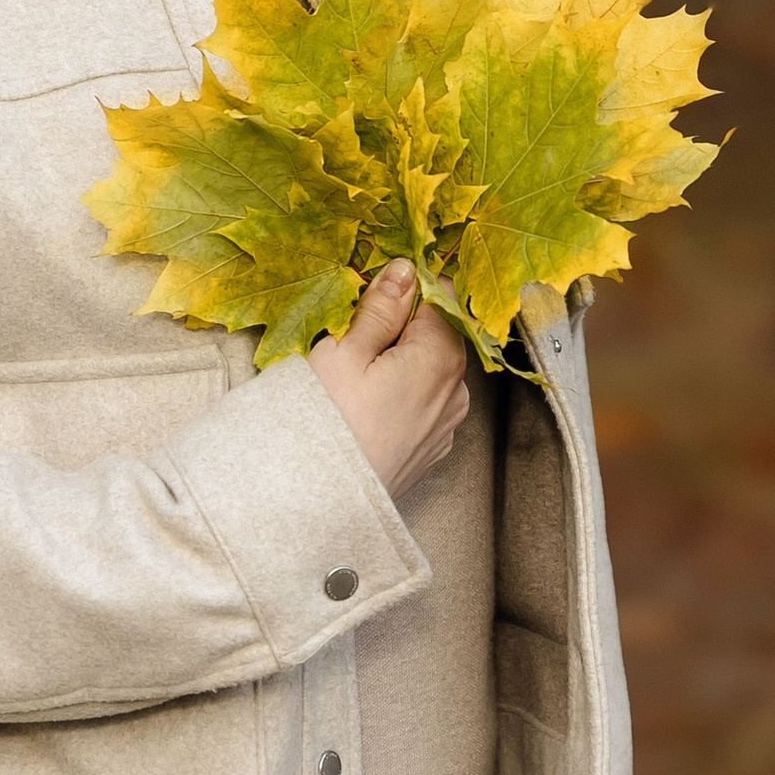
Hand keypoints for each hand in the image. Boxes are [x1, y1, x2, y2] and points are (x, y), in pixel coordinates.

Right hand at [310, 260, 468, 500]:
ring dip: (400, 362)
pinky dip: (401, 395)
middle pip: (437, 335)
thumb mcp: (344, 352)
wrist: (318, 503)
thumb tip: (405, 271)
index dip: (407, 287)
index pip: (442, 296)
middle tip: (352, 338)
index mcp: (442, 357)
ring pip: (429, 370)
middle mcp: (456, 390)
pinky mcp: (431, 449)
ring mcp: (447, 424)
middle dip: (400, 327)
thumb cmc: (326, 423)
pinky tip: (366, 407)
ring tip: (355, 378)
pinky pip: (423, 404)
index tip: (372, 295)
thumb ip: (381, 308)